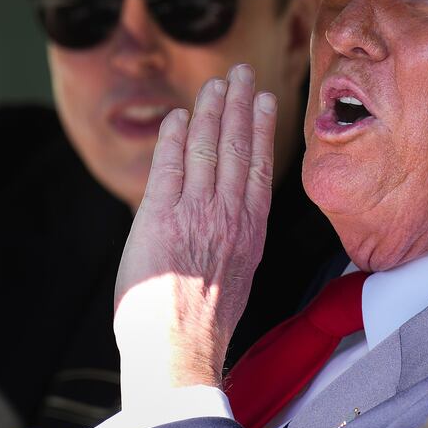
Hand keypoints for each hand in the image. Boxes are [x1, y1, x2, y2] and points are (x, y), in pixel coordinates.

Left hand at [112, 63, 277, 406]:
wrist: (178, 353)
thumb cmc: (200, 329)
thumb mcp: (235, 279)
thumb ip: (233, 242)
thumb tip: (227, 226)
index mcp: (250, 234)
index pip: (259, 167)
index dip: (262, 129)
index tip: (266, 101)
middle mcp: (229, 217)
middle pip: (237, 147)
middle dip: (239, 105)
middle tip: (242, 74)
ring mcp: (196, 214)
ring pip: (207, 148)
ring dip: (210, 110)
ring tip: (216, 84)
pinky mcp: (161, 217)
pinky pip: (170, 166)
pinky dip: (175, 137)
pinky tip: (179, 117)